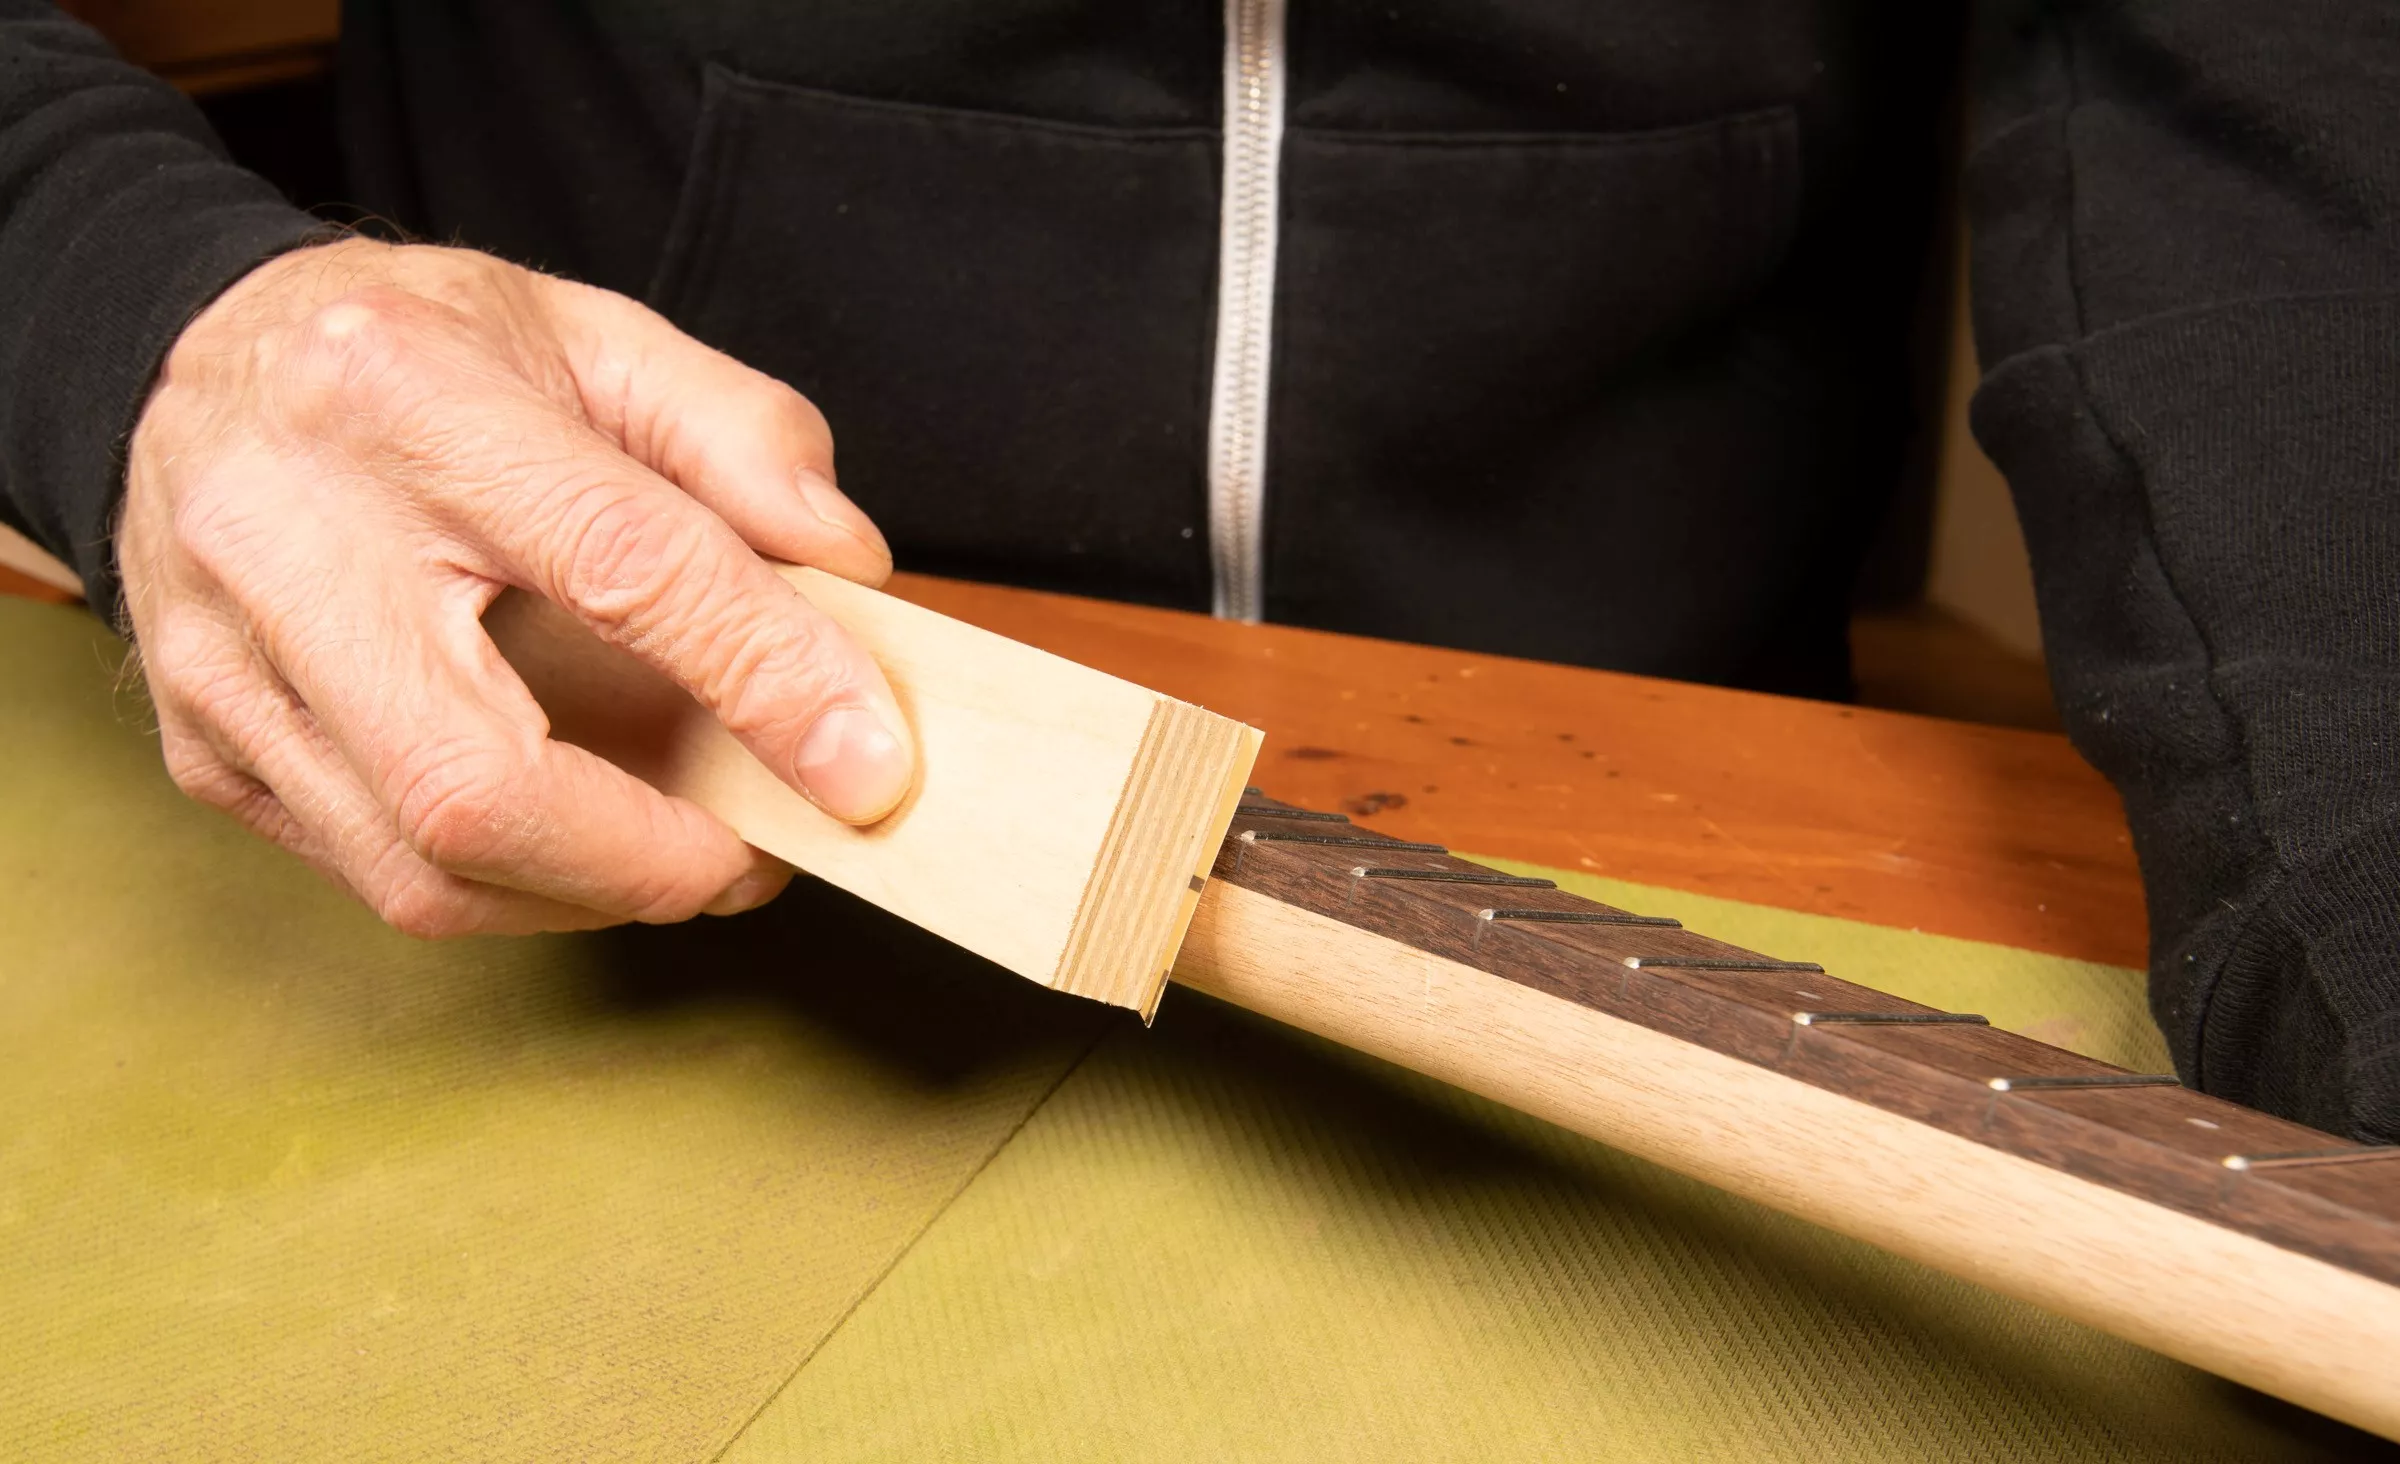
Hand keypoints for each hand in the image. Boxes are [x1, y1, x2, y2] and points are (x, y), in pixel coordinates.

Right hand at [119, 238, 914, 935]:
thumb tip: (850, 571)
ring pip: (423, 867)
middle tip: (765, 851)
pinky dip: (514, 889)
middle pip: (479, 780)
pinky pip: (379, 878)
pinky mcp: (205, 748)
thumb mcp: (593, 332)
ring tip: (691, 850)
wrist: (199, 363)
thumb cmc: (416, 355)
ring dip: (592, 892)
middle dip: (654, 857)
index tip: (868, 765)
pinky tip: (585, 844)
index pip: (617, 563)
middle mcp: (281, 539)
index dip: (763, 676)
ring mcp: (224, 663)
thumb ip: (740, 437)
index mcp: (402, 399)